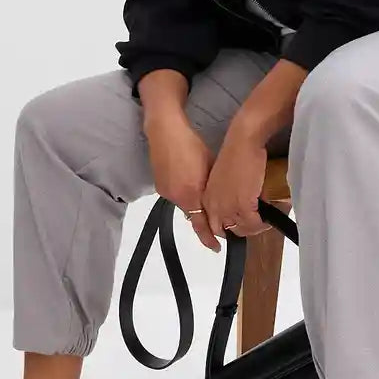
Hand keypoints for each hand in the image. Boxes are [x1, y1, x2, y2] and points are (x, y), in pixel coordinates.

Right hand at [142, 109, 219, 251]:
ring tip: (200, 192)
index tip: (217, 247)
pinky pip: (175, 195)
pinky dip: (184, 193)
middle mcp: (177, 197)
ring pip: (184, 204)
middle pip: (193, 215)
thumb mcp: (210, 165)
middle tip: (215, 221)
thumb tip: (219, 198)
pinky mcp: (159, 185)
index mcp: (192, 194)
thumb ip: (213, 186)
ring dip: (193, 203)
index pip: (201, 224)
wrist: (164, 131)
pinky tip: (188, 182)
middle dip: (203, 218)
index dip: (209, 237)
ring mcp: (166, 192)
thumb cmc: (191, 144)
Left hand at [201, 128, 270, 241]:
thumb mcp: (225, 178)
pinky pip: (253, 223)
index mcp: (208, 198)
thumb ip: (228, 193)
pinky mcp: (242, 205)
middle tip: (257, 224)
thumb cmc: (236, 153)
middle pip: (226, 231)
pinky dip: (262, 223)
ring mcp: (227, 207)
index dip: (229, 228)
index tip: (242, 225)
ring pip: (242, 229)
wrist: (243, 142)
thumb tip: (242, 203)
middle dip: (243, 230)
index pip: (214, 225)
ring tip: (266, 221)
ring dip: (255, 227)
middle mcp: (214, 205)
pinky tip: (270, 217)